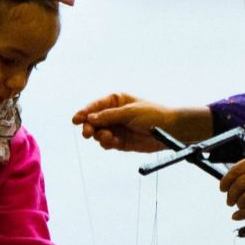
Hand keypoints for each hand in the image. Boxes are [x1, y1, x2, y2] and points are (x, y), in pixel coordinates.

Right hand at [72, 93, 212, 152]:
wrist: (169, 131)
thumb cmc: (153, 115)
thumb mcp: (130, 112)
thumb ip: (109, 116)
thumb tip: (90, 118)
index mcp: (116, 101)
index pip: (95, 106)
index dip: (84, 113)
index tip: (75, 120)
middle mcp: (113, 114)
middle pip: (92, 121)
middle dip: (88, 127)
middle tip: (87, 133)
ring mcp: (116, 128)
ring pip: (98, 133)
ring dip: (99, 136)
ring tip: (108, 137)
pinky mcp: (120, 142)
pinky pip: (106, 143)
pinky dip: (106, 143)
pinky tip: (113, 142)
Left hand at [218, 153, 244, 219]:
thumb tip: (239, 181)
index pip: (236, 169)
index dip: (225, 180)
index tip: (222, 187)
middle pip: (238, 185)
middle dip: (230, 195)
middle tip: (229, 200)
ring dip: (238, 205)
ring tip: (237, 207)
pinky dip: (243, 214)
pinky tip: (237, 216)